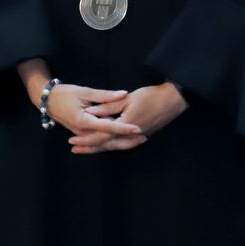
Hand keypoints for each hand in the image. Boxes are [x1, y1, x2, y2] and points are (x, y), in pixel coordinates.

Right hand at [43, 82, 141, 150]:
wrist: (48, 101)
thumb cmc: (66, 94)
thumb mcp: (85, 92)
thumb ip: (105, 95)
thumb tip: (123, 93)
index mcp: (84, 121)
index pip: (108, 127)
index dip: (123, 128)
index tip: (137, 128)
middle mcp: (83, 131)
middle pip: (107, 140)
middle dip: (126, 140)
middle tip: (144, 136)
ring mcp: (82, 134)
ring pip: (104, 142)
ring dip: (121, 142)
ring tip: (139, 139)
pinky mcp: (83, 134)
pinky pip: (99, 140)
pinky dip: (112, 140)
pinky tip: (125, 139)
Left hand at [71, 83, 188, 153]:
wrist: (173, 100)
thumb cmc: (150, 96)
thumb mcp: (127, 98)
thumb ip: (107, 107)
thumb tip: (89, 112)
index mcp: (124, 126)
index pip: (100, 136)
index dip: (85, 139)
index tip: (71, 140)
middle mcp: (129, 135)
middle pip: (106, 145)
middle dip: (89, 147)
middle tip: (74, 149)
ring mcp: (137, 137)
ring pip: (114, 146)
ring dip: (100, 148)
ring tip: (86, 148)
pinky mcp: (142, 134)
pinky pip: (122, 143)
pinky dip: (112, 144)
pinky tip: (107, 143)